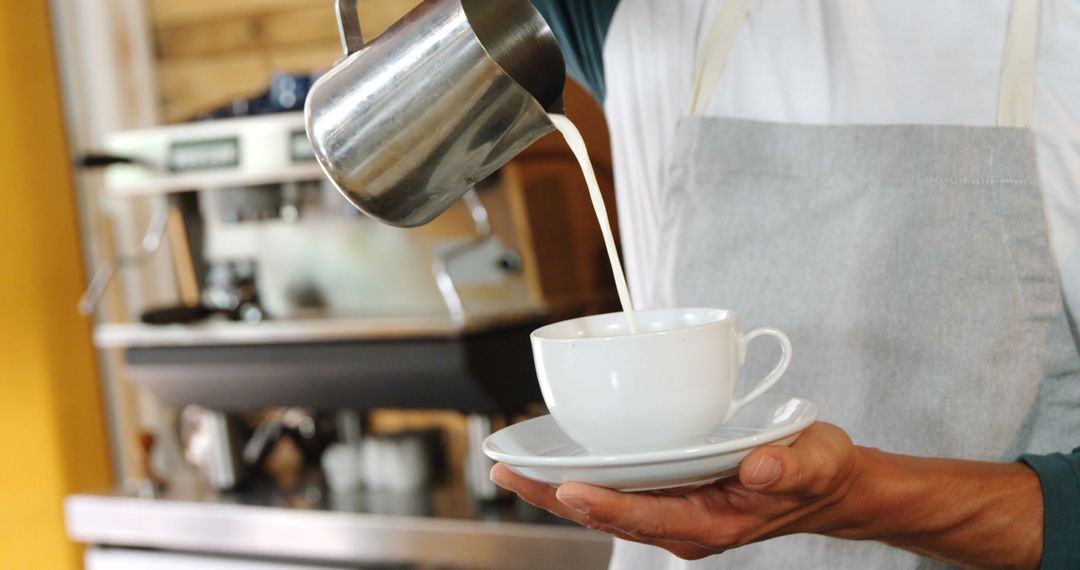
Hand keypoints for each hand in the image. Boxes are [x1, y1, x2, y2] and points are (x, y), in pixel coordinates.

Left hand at [491, 422, 861, 559]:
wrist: (822, 488)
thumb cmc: (816, 474)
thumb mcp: (815, 464)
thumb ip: (787, 468)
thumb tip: (759, 469)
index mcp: (712, 523)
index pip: (647, 516)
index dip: (606, 505)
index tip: (567, 488)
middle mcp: (683, 524)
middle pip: (609, 514)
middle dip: (556, 497)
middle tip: (506, 472)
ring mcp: (673, 513)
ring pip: (605, 505)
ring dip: (557, 489)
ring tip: (510, 468)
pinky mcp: (669, 497)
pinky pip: (617, 492)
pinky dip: (583, 478)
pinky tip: (553, 462)